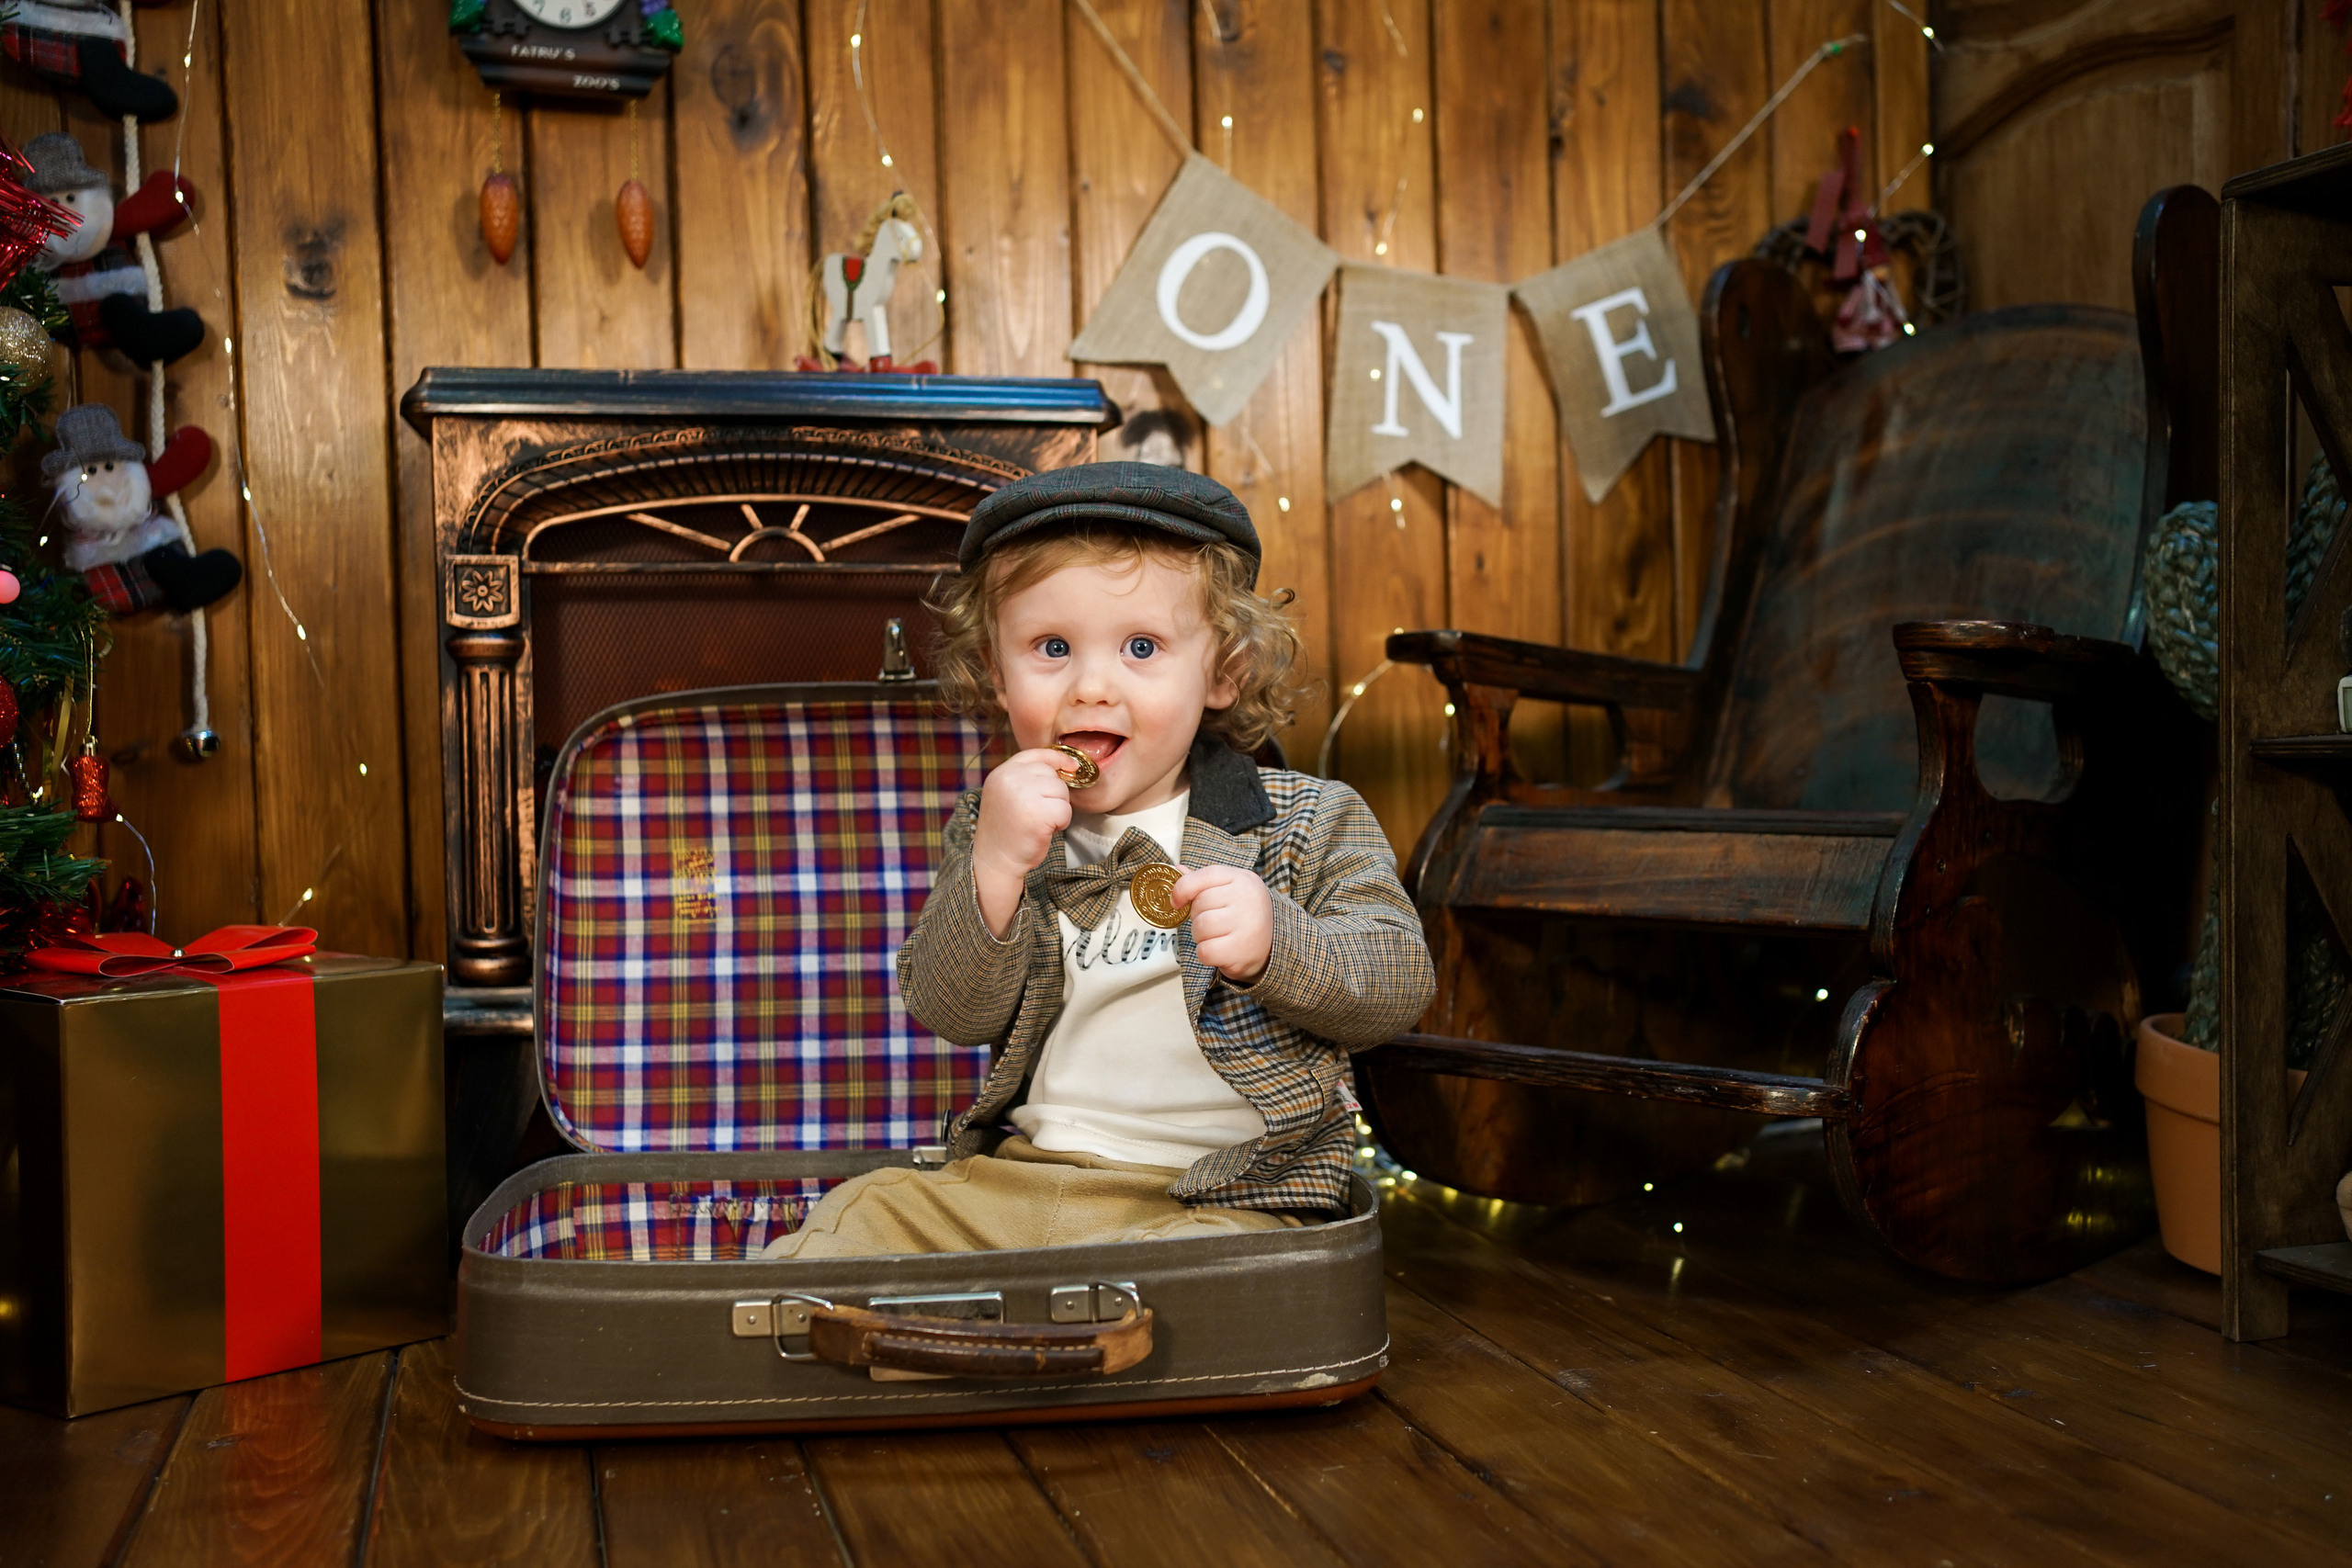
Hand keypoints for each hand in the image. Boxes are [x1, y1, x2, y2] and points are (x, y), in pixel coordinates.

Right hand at [971, 748, 1073, 936]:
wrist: (994, 861)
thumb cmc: (1006, 831)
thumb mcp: (1009, 795)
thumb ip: (1026, 779)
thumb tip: (1065, 766)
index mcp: (1002, 773)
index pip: (1035, 754)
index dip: (1057, 758)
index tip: (1071, 765)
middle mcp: (1010, 779)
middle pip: (1053, 775)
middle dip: (1053, 795)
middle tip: (1037, 813)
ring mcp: (1023, 795)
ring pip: (1061, 791)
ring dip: (1058, 808)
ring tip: (1039, 822)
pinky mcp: (1038, 814)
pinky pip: (1065, 810)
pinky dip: (1061, 823)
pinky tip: (1044, 830)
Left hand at [1172, 864, 1272, 982]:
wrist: (1274, 945)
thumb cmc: (1244, 914)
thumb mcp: (1229, 890)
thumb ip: (1203, 882)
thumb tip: (1177, 870)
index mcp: (1242, 879)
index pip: (1205, 876)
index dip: (1183, 888)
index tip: (1176, 902)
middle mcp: (1247, 898)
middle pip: (1199, 905)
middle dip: (1197, 917)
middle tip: (1212, 923)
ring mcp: (1246, 924)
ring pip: (1200, 928)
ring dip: (1200, 936)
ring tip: (1217, 936)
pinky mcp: (1241, 950)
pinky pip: (1205, 951)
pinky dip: (1206, 954)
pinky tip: (1220, 950)